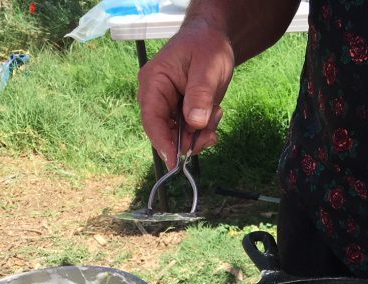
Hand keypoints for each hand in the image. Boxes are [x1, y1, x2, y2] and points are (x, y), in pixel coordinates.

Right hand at [137, 22, 231, 167]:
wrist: (213, 38)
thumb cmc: (207, 46)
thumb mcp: (207, 67)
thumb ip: (200, 94)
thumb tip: (194, 123)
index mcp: (154, 82)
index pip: (151, 118)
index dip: (162, 142)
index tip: (175, 161)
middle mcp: (156, 96)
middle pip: (164, 132)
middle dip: (188, 140)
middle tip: (210, 136)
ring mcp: (168, 106)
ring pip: (179, 136)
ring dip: (200, 134)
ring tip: (217, 113)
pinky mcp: (180, 112)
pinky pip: (189, 131)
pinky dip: (204, 131)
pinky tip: (215, 113)